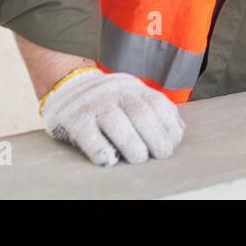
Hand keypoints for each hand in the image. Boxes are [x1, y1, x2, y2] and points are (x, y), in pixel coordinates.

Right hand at [39, 68, 184, 166]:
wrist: (67, 85)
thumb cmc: (108, 99)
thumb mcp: (133, 95)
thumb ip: (154, 109)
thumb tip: (178, 132)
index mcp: (133, 88)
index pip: (158, 104)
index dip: (169, 125)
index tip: (173, 143)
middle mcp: (115, 93)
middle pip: (140, 114)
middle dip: (155, 137)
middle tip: (161, 154)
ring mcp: (94, 106)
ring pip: (117, 124)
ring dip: (132, 145)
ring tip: (139, 158)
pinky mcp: (75, 121)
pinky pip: (90, 137)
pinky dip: (102, 151)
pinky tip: (111, 160)